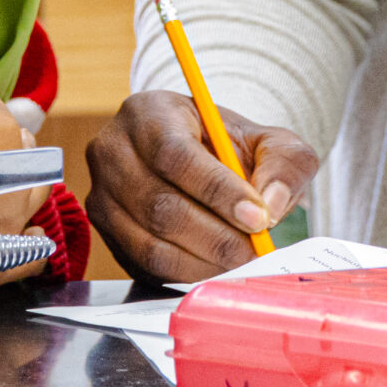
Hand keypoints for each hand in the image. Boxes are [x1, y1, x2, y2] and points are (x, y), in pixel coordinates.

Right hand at [86, 90, 319, 282]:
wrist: (197, 157)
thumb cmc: (228, 145)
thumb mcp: (267, 140)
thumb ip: (283, 163)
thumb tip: (272, 203)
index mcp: (149, 113)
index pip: (175, 155)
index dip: (218, 191)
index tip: (258, 218)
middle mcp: (114, 151)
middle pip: (160, 205)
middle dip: (217, 236)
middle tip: (255, 248)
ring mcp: (103, 195)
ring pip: (150, 243)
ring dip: (204, 260)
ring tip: (240, 259)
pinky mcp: (106, 234)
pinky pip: (144, 265)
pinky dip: (186, 273)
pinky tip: (215, 266)